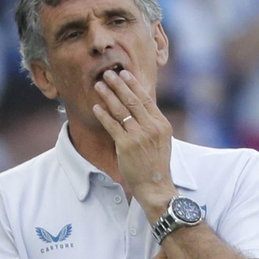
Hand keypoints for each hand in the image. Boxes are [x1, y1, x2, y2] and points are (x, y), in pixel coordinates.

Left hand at [92, 68, 175, 215]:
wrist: (155, 185)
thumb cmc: (156, 164)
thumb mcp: (161, 140)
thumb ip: (152, 124)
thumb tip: (140, 108)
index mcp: (161, 124)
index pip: (146, 99)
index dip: (133, 85)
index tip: (124, 73)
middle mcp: (152, 127)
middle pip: (133, 100)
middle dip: (119, 85)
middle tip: (108, 73)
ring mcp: (139, 136)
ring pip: (121, 110)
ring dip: (108, 95)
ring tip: (99, 85)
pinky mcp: (126, 145)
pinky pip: (112, 126)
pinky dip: (103, 115)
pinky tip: (96, 107)